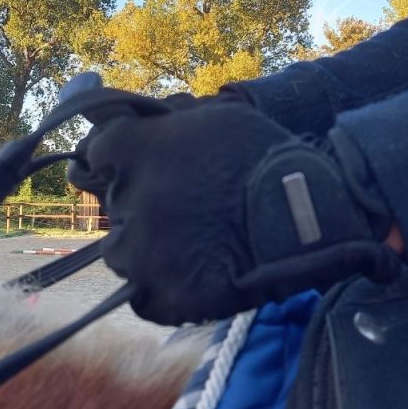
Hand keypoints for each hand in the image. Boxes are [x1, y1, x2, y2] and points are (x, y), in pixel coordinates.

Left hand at [80, 103, 400, 324]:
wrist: (310, 216)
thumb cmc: (264, 157)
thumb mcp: (212, 117)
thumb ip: (162, 120)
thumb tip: (119, 112)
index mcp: (133, 151)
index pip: (97, 152)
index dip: (118, 160)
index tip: (138, 164)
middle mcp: (127, 201)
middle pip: (112, 204)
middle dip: (139, 202)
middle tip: (181, 205)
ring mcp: (141, 254)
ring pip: (120, 251)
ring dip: (145, 246)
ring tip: (189, 242)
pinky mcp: (161, 296)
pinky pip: (141, 295)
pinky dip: (161, 286)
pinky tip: (191, 270)